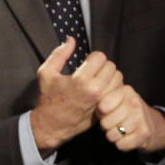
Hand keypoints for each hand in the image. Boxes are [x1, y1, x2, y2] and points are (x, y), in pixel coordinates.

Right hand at [31, 37, 122, 153]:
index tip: (86, 62)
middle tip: (93, 70)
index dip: (93, 57)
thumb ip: (59, 54)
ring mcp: (103, 101)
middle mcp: (95, 90)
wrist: (52, 125)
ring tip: (99, 79)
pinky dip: (113, 88)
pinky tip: (103, 89)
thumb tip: (71, 39)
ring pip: (118, 79)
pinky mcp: (107, 109)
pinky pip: (119, 92)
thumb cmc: (48, 98)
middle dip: (103, 65)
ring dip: (110, 76)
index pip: (100, 57)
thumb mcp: (46, 73)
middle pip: (111, 67)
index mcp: (81, 80)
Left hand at [97, 84, 164, 152]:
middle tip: (111, 125)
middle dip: (105, 127)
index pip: (102, 106)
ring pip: (112, 135)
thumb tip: (93, 107)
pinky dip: (120, 145)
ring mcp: (141, 118)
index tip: (104, 113)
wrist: (154, 125)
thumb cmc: (127, 112)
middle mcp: (134, 102)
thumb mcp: (117, 100)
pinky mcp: (144, 134)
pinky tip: (125, 139)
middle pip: (105, 123)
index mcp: (125, 91)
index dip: (100, 113)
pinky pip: (121, 145)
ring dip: (112, 136)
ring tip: (118, 132)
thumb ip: (104, 99)